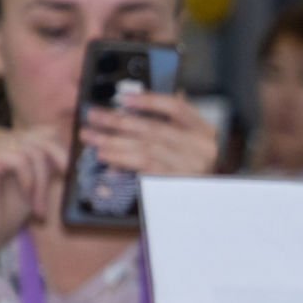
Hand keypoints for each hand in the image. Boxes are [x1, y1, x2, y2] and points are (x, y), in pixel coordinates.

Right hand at [0, 127, 68, 260]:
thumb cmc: (7, 213)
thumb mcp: (37, 183)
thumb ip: (51, 165)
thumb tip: (76, 153)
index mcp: (10, 138)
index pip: (48, 133)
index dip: (62, 154)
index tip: (68, 178)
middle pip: (45, 139)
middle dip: (54, 170)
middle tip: (57, 194)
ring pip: (35, 152)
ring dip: (42, 184)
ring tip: (38, 208)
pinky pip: (20, 160)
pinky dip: (29, 182)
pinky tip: (26, 198)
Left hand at [83, 93, 219, 178]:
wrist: (208, 203)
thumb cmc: (194, 168)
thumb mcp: (191, 142)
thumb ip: (172, 123)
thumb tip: (137, 105)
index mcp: (204, 131)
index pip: (177, 108)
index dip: (149, 101)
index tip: (124, 98)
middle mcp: (200, 148)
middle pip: (154, 129)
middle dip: (120, 121)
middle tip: (95, 116)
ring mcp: (189, 168)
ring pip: (145, 150)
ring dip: (115, 143)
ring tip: (93, 138)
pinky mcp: (175, 186)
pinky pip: (144, 170)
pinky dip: (123, 162)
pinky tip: (107, 158)